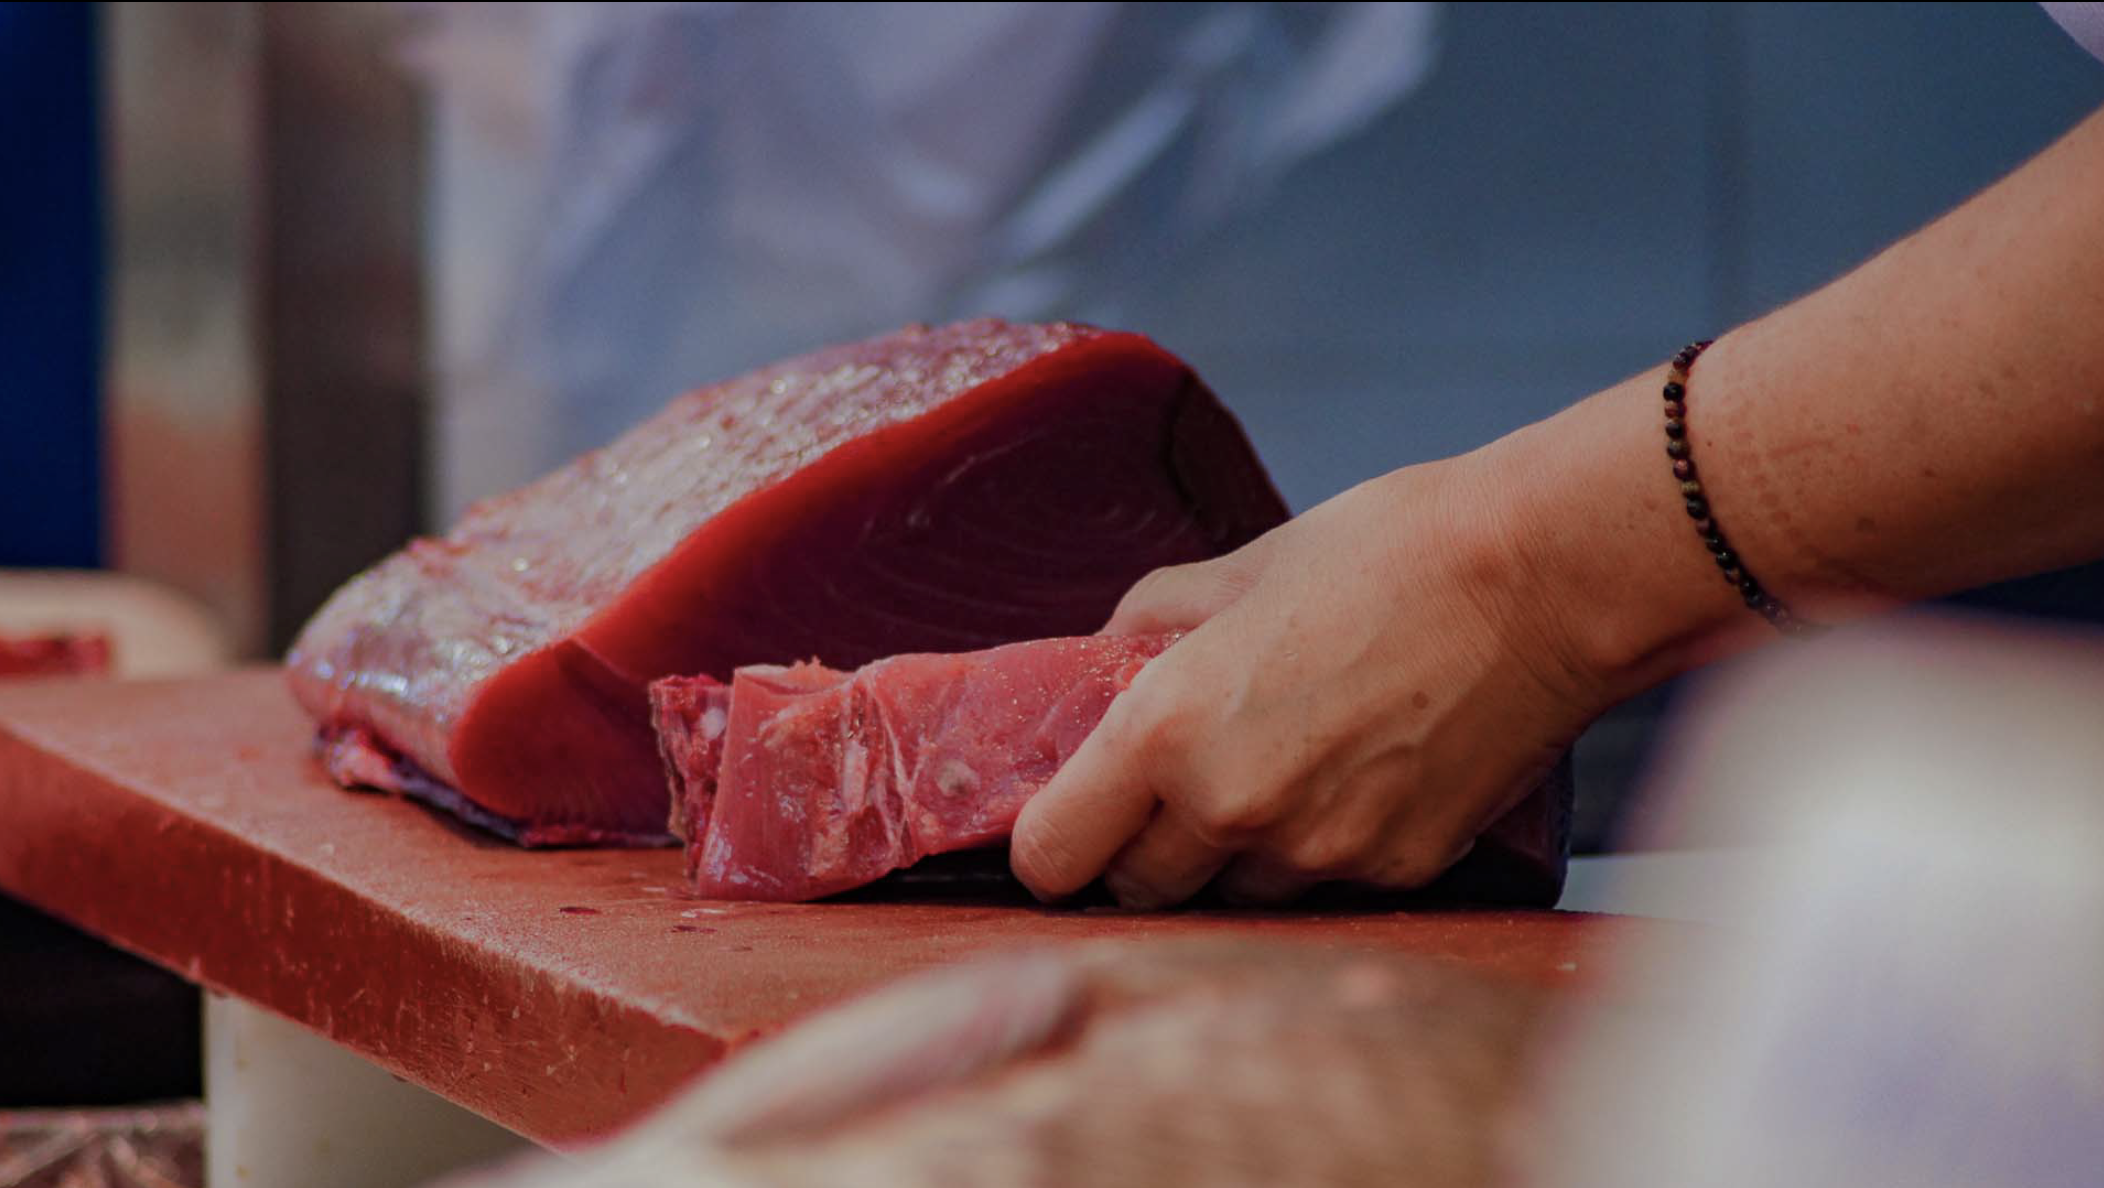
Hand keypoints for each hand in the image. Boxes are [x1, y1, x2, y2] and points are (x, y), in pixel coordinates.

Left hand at [1010, 450, 1607, 907]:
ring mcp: (1319, 852)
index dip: (1049, 842)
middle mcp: (1231, 808)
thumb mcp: (1242, 566)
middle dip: (1139, 850)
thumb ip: (1152, 623)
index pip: (1053, 854)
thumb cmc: (1391, 551)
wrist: (1545, 579)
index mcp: (1168, 729)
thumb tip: (1103, 653)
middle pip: (1138, 890)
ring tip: (1282, 767)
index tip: (1067, 821)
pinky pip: (1324, 885)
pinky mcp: (1396, 871)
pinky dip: (1321, 847)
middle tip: (1168, 791)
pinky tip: (1357, 772)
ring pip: (1234, 894)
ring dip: (1233, 855)